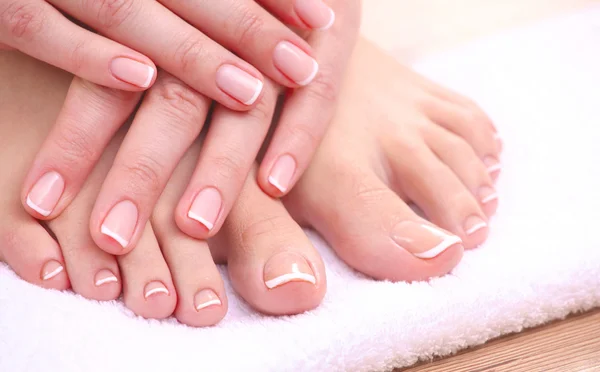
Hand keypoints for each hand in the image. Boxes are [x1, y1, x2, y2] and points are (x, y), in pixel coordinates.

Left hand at [20, 0, 360, 253]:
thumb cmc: (209, 9)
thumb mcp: (171, 17)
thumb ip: (141, 48)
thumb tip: (94, 116)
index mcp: (163, 9)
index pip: (110, 78)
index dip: (76, 139)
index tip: (43, 201)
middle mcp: (212, 18)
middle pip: (170, 97)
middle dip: (139, 170)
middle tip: (110, 236)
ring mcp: (276, 24)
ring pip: (243, 100)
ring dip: (218, 165)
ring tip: (193, 226)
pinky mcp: (336, 24)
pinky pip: (321, 86)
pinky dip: (299, 135)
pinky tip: (273, 186)